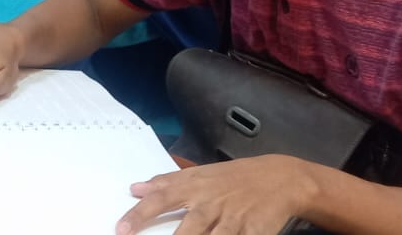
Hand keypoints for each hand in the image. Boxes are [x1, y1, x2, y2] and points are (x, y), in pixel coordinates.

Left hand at [117, 155, 315, 234]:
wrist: (280, 179)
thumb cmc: (233, 178)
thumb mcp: (200, 174)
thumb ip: (167, 182)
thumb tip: (134, 188)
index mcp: (195, 187)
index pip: (161, 200)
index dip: (140, 215)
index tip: (120, 230)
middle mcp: (211, 204)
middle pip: (187, 228)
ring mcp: (233, 220)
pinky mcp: (253, 233)